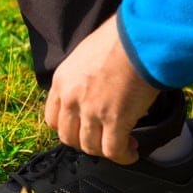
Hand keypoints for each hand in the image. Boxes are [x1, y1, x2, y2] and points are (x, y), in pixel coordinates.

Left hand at [44, 14, 158, 163]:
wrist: (140, 36)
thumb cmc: (120, 39)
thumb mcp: (87, 56)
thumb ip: (83, 77)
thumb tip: (97, 89)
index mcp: (61, 82)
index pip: (52, 118)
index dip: (69, 128)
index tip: (85, 128)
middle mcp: (70, 98)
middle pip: (68, 137)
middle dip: (85, 143)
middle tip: (105, 138)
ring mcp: (91, 110)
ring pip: (89, 147)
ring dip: (105, 151)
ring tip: (124, 145)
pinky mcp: (115, 118)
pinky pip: (113, 150)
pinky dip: (122, 156)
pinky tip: (132, 152)